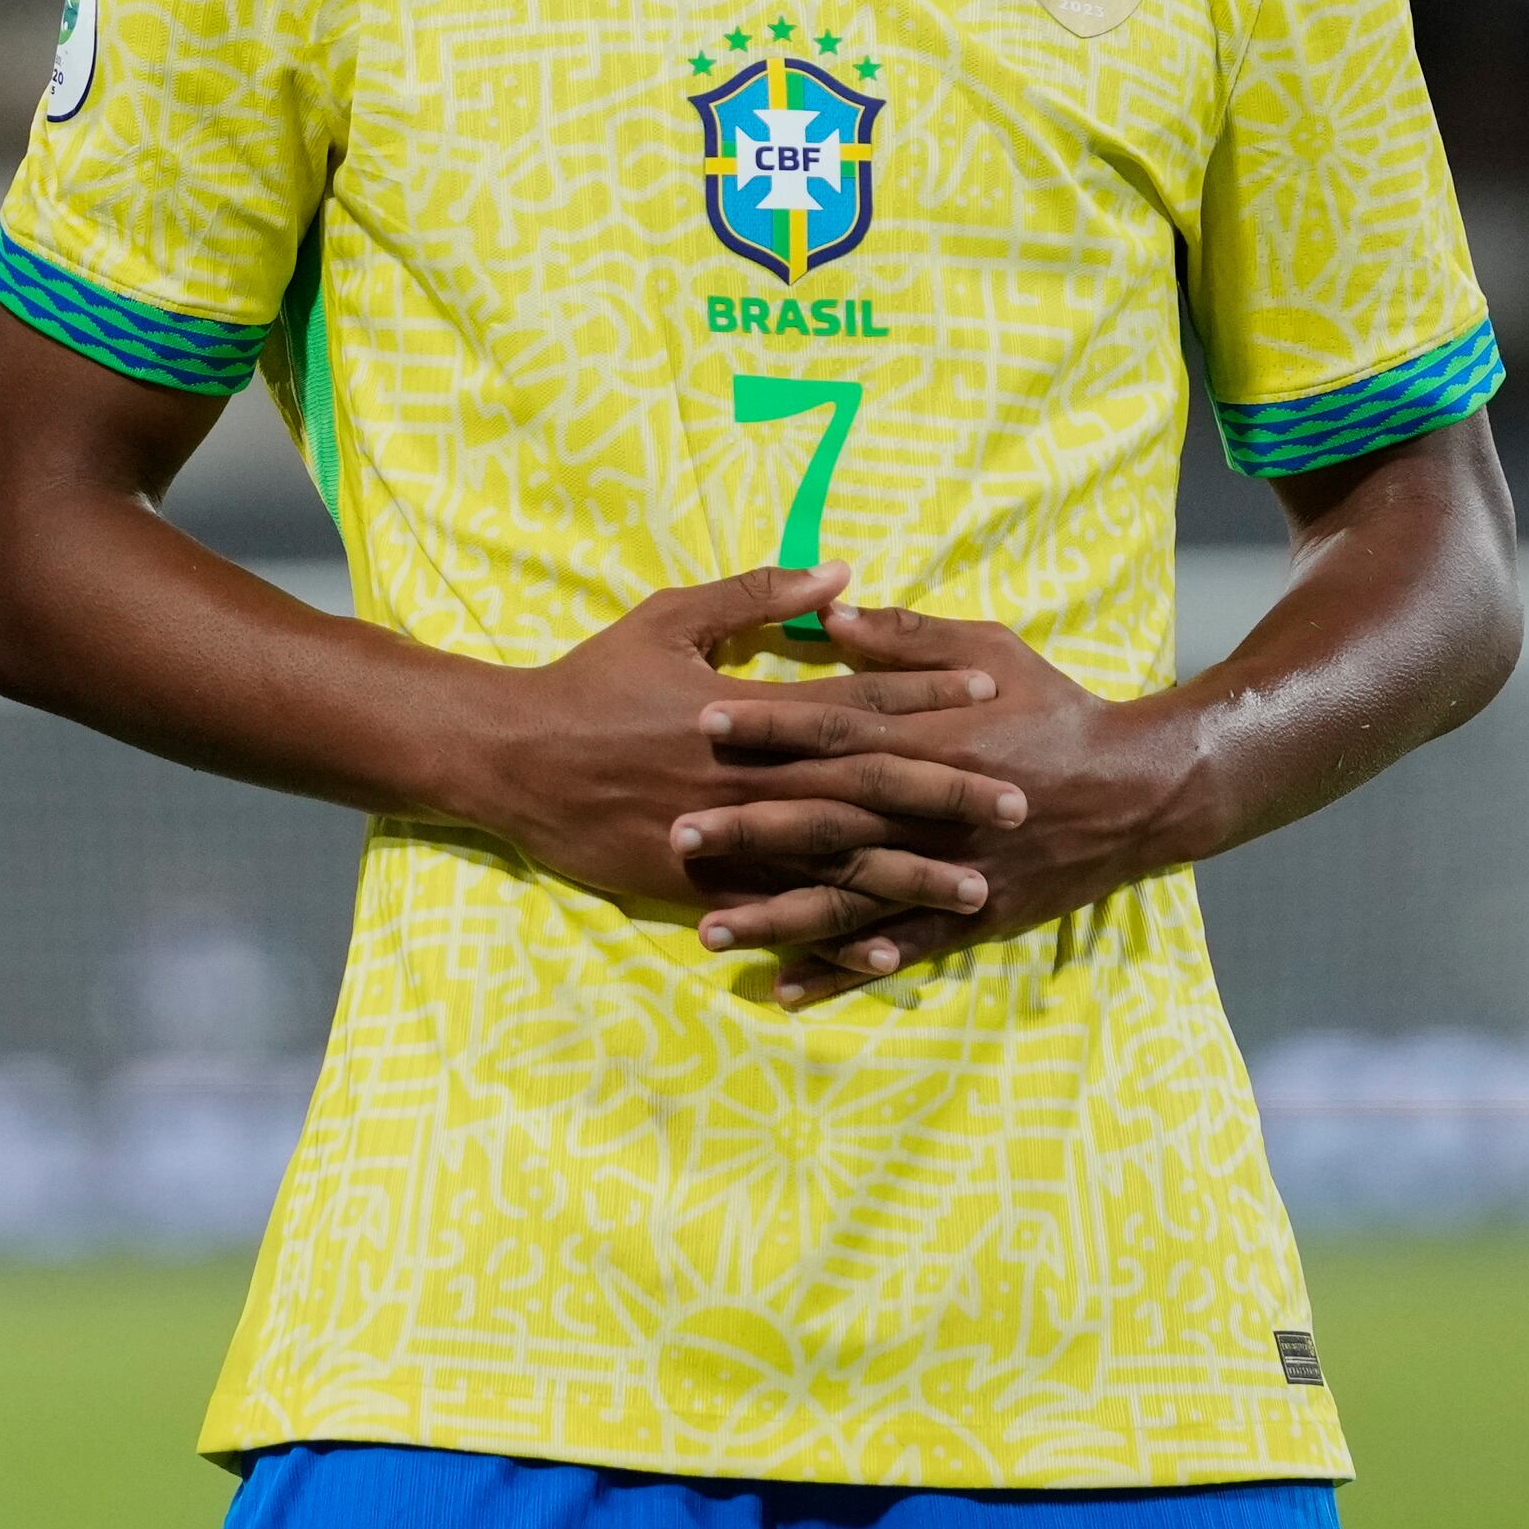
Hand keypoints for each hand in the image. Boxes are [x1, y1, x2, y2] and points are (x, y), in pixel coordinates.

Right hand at [438, 563, 1023, 921]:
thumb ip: (753, 595)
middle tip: (1018, 801)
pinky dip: (837, 935)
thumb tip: (838, 575)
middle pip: (865, 785)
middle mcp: (746, 774)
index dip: (925, 694)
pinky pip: (782, 912)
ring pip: (835, 859)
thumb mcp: (666, 617)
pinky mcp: (698, 882)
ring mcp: (725, 834)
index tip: (990, 694)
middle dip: (946, 792)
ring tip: (979, 884)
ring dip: (911, 873)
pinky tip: (891, 952)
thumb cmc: (590, 681)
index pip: (855, 698)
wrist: (511, 755)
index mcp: (747, 708)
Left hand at [692, 603, 1201, 1003]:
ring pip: (849, 896)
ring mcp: (948, 868)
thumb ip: (905, 635)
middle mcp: (928, 808)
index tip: (704, 722)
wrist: (1142, 789)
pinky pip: (898, 947)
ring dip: (778, 915)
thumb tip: (825, 612)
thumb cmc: (1058, 708)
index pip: (832, 727)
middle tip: (675, 834)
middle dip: (748, 828)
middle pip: (824, 817)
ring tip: (709, 933)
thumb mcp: (989, 649)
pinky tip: (792, 985)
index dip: (768, 724)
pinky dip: (847, 968)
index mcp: (927, 738)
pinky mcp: (970, 915)